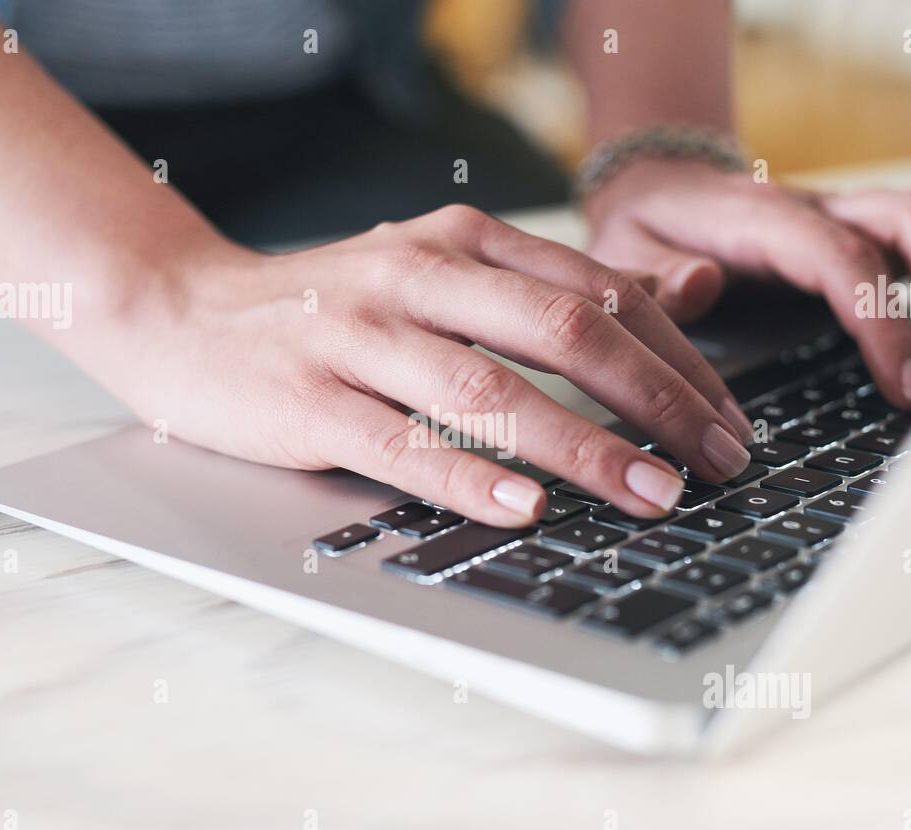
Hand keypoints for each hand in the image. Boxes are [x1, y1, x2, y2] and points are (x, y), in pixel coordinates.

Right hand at [99, 205, 755, 527]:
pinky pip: (400, 442)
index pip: (597, 292)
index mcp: (462, 239)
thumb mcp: (446, 272)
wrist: (182, 310)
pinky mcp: (308, 397)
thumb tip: (692, 289)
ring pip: (489, 389)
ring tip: (651, 495)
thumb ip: (557, 285)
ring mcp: (359, 333)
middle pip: (563, 332)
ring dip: (582, 447)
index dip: (677, 358)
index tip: (728, 421)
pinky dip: (468, 477)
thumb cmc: (331, 306)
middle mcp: (419, 272)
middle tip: (718, 462)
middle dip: (656, 401)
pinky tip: (524, 508)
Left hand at [583, 158, 910, 406]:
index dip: (884, 321)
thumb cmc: (641, 232)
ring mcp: (849, 215)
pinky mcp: (866, 233)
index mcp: (762, 219)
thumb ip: (649, 279)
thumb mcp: (621, 256)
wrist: (657, 191)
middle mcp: (819, 207)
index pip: (844, 258)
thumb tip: (700, 284)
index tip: (907, 387)